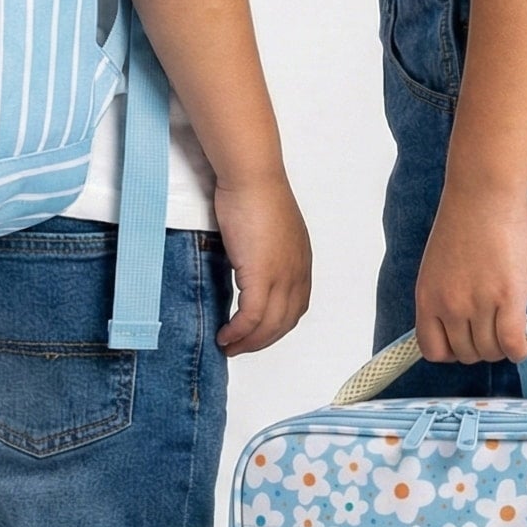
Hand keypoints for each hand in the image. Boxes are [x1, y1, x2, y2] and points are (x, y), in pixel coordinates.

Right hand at [213, 172, 311, 354]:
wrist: (253, 178)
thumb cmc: (255, 194)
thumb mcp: (269, 229)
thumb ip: (265, 251)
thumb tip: (249, 265)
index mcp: (301, 262)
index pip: (294, 307)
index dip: (275, 326)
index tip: (256, 333)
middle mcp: (297, 273)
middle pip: (284, 322)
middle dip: (262, 341)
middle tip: (239, 348)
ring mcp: (282, 276)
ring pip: (269, 325)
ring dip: (249, 342)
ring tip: (229, 346)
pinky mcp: (261, 276)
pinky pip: (251, 317)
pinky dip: (239, 331)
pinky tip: (225, 334)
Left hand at [415, 182, 526, 364]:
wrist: (483, 192)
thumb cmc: (463, 219)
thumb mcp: (438, 264)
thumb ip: (445, 295)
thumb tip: (460, 322)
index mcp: (427, 297)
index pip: (433, 349)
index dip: (451, 350)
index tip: (464, 340)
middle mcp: (449, 306)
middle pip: (466, 354)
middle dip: (481, 347)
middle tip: (493, 330)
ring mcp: (479, 304)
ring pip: (491, 351)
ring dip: (502, 347)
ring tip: (509, 329)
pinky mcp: (509, 298)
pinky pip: (513, 344)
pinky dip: (520, 349)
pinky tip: (523, 340)